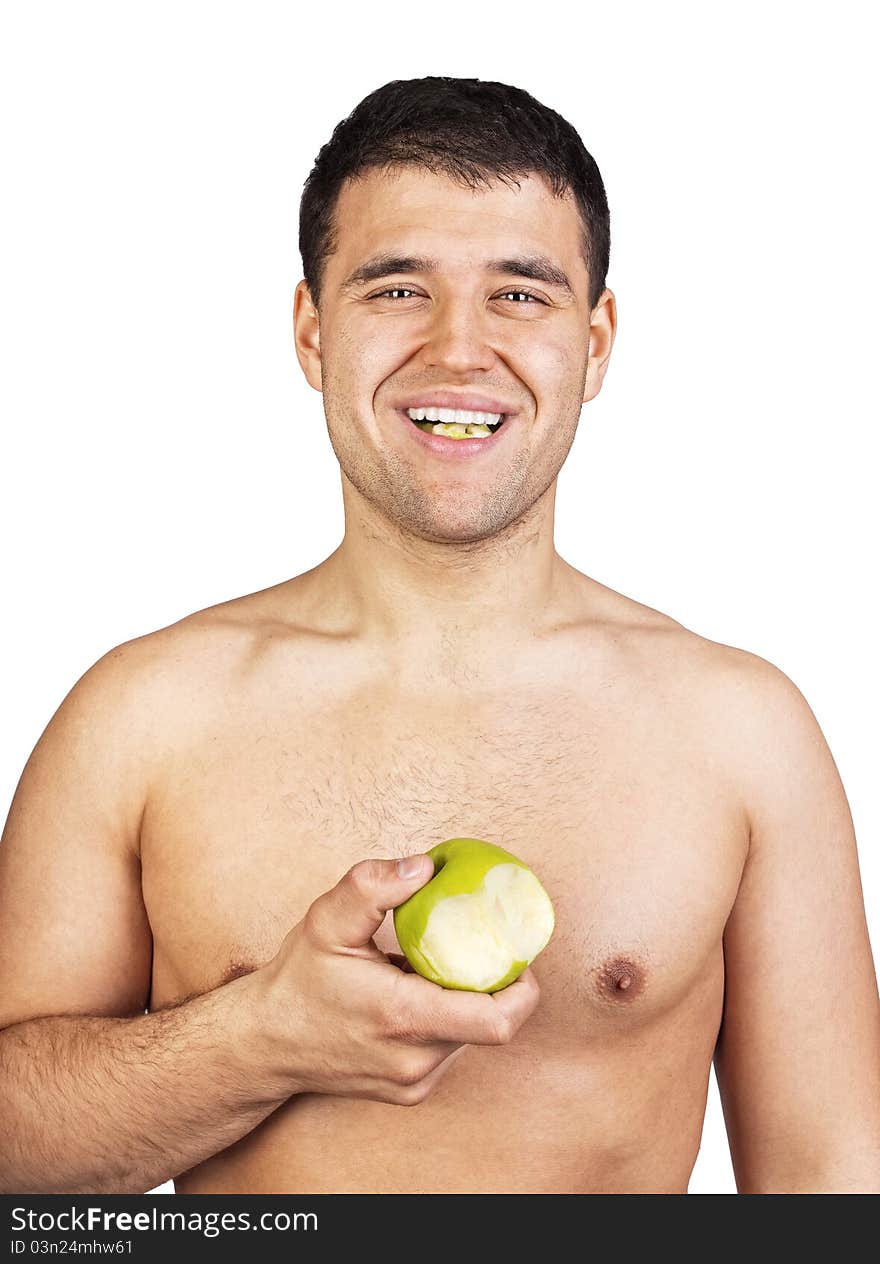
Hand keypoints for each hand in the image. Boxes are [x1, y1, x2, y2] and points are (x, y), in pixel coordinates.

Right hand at [252, 855, 540, 1104]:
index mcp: (403, 1018)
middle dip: (494, 981)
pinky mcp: (410, 1091)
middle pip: (491, 1023)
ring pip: (471, 1035)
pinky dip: (446, 1017)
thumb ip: (373, 886)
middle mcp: (416, 1060)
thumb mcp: (326, 920)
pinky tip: (418, 992)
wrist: (263, 1044)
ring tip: (438, 965)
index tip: (513, 946)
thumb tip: (426, 867)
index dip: (522, 985)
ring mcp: (414, 1082)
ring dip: (466, 999)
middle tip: (483, 941)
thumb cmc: (297, 981)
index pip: (497, 1020)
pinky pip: (449, 1048)